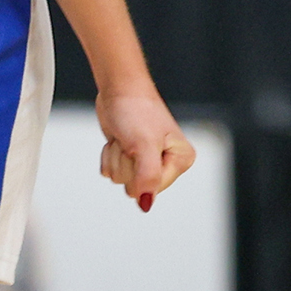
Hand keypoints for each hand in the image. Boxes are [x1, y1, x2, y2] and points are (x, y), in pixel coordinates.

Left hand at [96, 85, 193, 210]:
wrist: (119, 87)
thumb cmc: (137, 109)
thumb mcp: (144, 145)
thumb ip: (148, 177)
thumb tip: (146, 203)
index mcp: (181, 160)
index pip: (153, 188)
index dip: (139, 171)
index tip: (141, 148)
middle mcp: (167, 162)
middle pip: (135, 186)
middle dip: (126, 163)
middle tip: (131, 141)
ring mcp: (147, 160)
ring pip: (121, 179)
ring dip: (116, 157)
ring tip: (126, 137)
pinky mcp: (129, 156)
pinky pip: (111, 171)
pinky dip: (109, 155)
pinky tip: (118, 138)